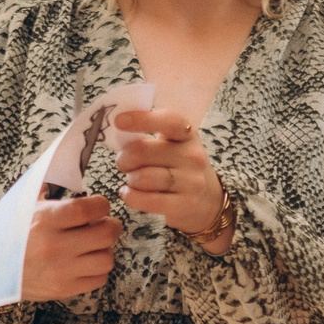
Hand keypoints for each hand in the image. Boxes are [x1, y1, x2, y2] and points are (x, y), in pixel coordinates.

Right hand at [20, 191, 122, 300]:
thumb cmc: (13, 233)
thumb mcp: (25, 205)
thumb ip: (47, 187)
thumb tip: (67, 162)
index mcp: (45, 220)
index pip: (89, 209)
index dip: (101, 205)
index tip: (99, 206)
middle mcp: (54, 246)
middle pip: (106, 234)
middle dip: (110, 226)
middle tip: (103, 225)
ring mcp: (60, 270)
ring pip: (107, 259)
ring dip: (104, 250)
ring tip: (94, 246)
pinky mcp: (64, 289)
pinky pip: (100, 279)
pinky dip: (98, 270)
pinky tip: (86, 262)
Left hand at [115, 108, 230, 254]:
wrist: (208, 200)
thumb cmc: (179, 167)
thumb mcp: (172, 145)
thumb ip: (147, 136)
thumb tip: (115, 128)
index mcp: (187, 133)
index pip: (169, 121)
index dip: (142, 119)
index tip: (118, 121)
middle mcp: (192, 155)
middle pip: (144, 151)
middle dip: (124, 158)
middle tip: (123, 163)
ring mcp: (191, 181)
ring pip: (143, 177)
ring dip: (130, 179)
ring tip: (132, 180)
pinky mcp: (185, 204)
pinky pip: (148, 200)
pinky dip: (131, 197)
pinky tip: (128, 194)